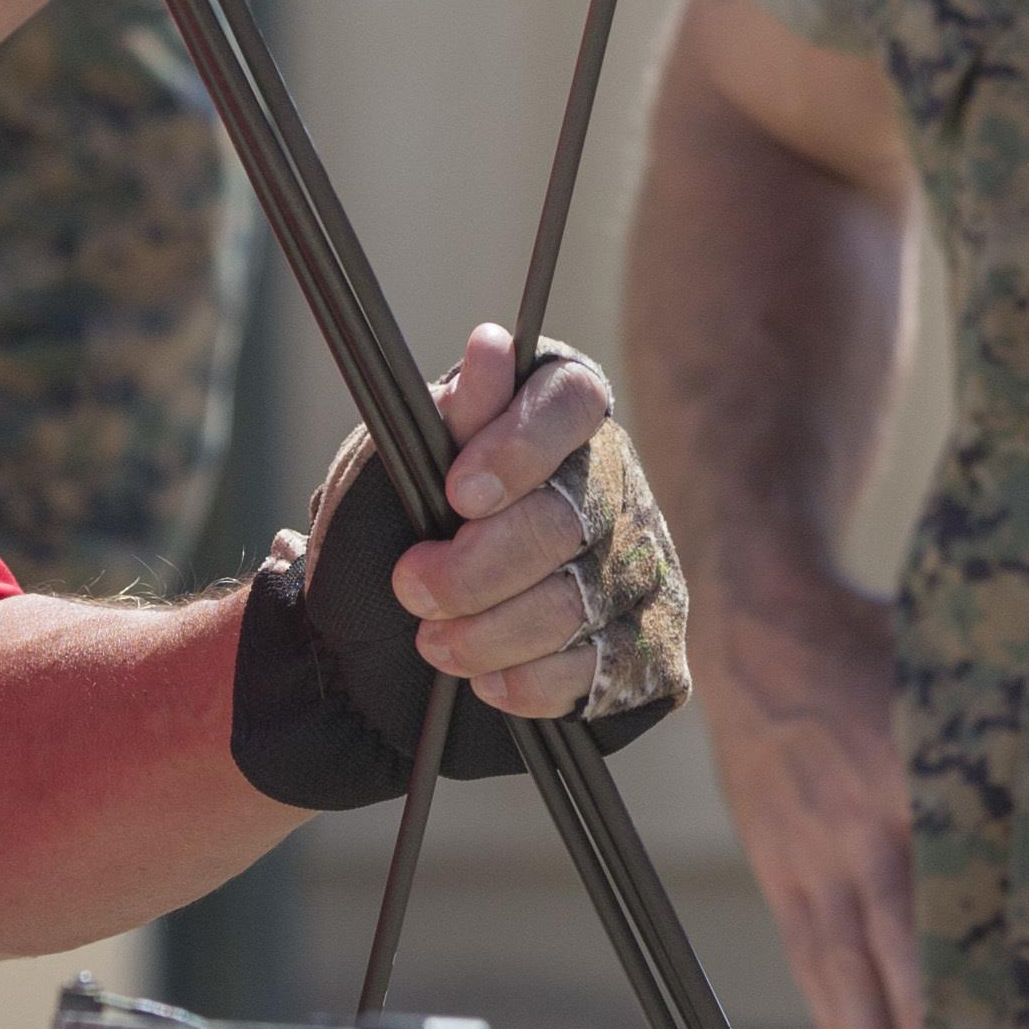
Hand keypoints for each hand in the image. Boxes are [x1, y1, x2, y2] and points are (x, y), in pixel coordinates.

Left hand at [231, 329, 683, 806]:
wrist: (380, 651)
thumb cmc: (397, 537)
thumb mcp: (398, 470)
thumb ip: (449, 418)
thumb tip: (490, 345)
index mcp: (556, 419)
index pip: (572, 403)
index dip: (520, 446)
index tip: (456, 493)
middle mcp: (613, 484)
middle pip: (569, 518)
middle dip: (477, 567)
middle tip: (412, 588)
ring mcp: (639, 567)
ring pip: (579, 602)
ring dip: (490, 632)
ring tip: (435, 642)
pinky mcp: (648, 647)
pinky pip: (604, 669)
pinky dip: (532, 682)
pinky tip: (486, 681)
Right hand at [695, 569, 925, 1028]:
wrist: (760, 624)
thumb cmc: (872, 645)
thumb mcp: (945, 686)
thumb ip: (990, 750)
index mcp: (905, 796)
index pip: (940, 914)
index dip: (965, 986)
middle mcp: (852, 842)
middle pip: (886, 964)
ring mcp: (804, 860)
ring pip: (836, 973)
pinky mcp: (774, 864)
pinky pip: (804, 952)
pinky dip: (827, 1006)